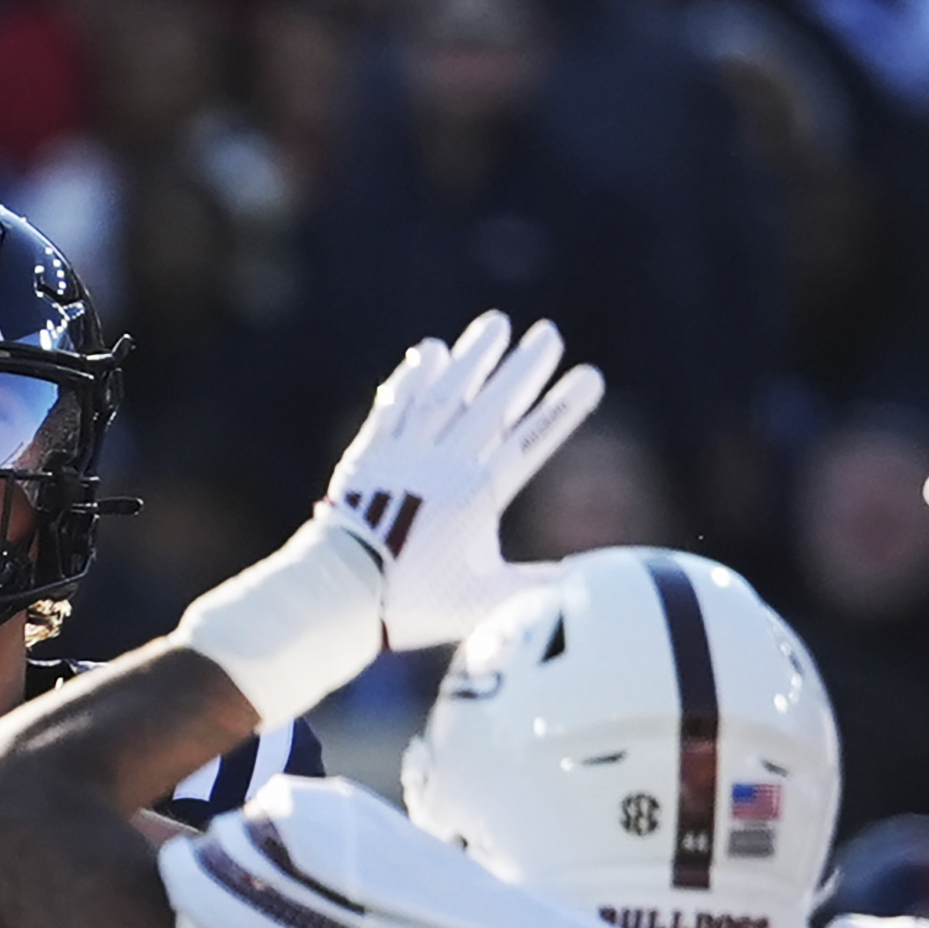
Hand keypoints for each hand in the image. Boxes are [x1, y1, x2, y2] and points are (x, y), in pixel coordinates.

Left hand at [318, 309, 603, 647]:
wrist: (337, 593)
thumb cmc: (412, 603)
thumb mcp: (484, 602)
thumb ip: (537, 586)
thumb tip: (588, 583)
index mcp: (476, 498)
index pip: (529, 443)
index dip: (561, 409)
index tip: (591, 376)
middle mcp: (442, 466)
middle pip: (491, 406)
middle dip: (523, 368)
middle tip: (549, 333)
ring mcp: (403, 455)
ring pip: (443, 395)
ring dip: (472, 358)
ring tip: (495, 324)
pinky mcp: (369, 455)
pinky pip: (395, 406)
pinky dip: (413, 378)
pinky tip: (427, 353)